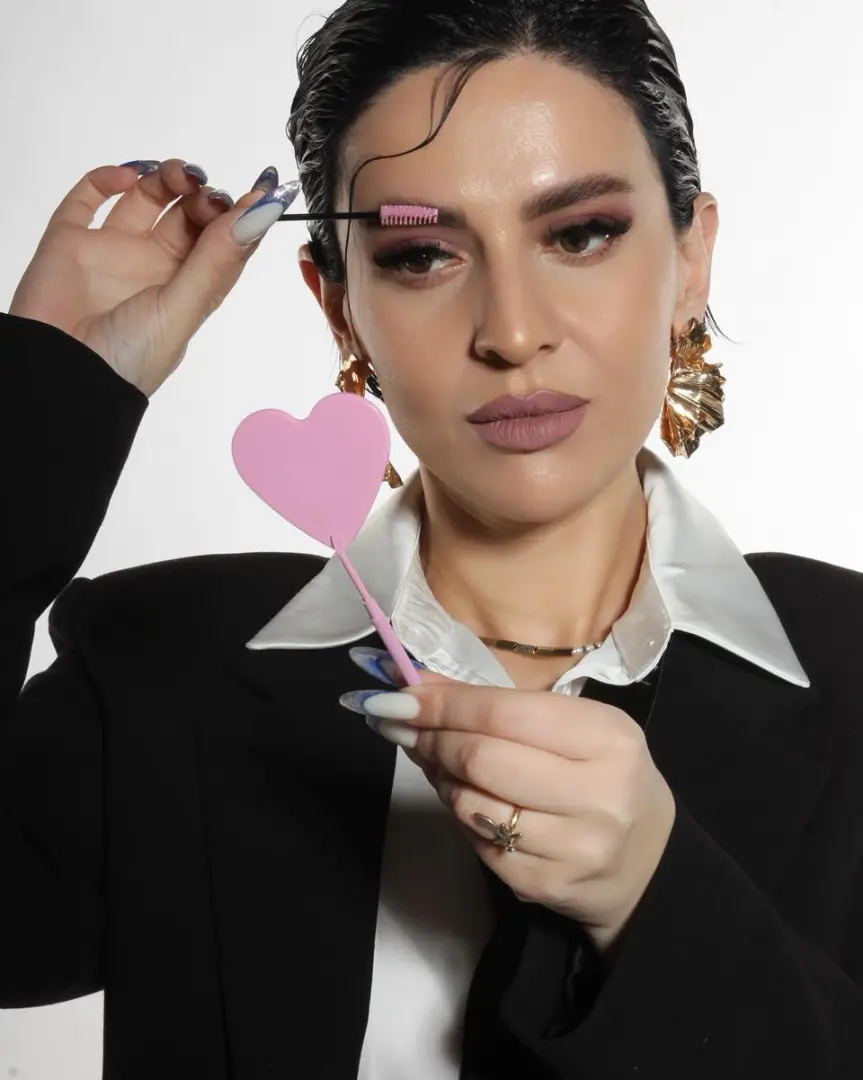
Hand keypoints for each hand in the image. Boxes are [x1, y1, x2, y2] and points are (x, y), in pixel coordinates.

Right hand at [9, 159, 297, 395]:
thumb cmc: (127, 360)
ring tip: (175, 175)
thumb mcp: (183, 309)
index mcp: (188, 290)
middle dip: (204, 195)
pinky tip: (126, 177)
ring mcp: (114, 252)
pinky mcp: (71, 241)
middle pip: (189, 215)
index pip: (223, 243)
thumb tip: (263, 212)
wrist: (61, 375)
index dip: (241, 216)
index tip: (261, 190)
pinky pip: (89, 198)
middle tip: (204, 191)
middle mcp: (154, 268)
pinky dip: (107, 178)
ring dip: (167, 178)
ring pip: (146, 198)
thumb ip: (218, 259)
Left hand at [342, 651, 675, 950]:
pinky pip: (476, 842)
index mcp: (606, 738)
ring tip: (439, 760)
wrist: (646, 858)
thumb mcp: (571, 725)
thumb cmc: (601, 773)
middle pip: (480, 759)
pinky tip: (465, 798)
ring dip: (439, 777)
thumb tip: (415, 682)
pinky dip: (458, 813)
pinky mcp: (545, 885)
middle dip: (431, 737)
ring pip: (469, 804)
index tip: (399, 693)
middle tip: (404, 724)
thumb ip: (497, 703)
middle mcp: (596, 794)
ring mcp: (572, 847)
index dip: (443, 703)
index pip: (504, 713)